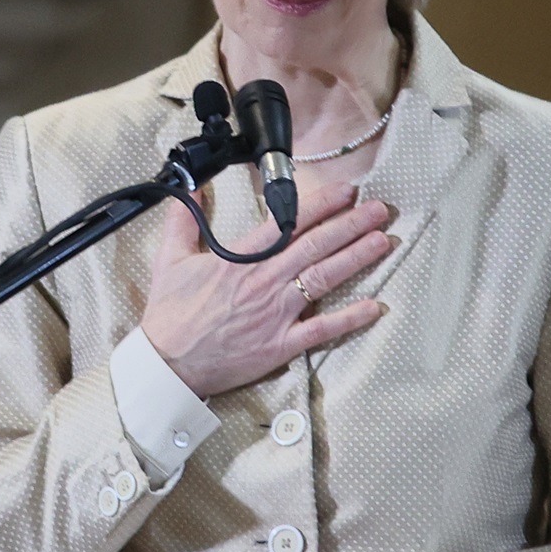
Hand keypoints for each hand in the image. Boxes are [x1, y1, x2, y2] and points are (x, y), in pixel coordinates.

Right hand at [140, 181, 395, 399]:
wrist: (167, 364)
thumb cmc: (170, 314)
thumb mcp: (170, 259)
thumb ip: (184, 219)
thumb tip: (192, 188)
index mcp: (239, 258)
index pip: (287, 223)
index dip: (321, 204)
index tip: (346, 191)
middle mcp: (263, 281)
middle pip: (315, 246)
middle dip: (351, 224)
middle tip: (380, 209)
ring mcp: (275, 314)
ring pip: (323, 278)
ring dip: (356, 258)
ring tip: (383, 241)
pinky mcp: (280, 344)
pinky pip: (321, 329)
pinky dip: (349, 318)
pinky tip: (373, 306)